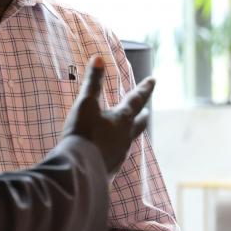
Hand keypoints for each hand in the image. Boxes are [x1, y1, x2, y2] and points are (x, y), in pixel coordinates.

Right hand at [62, 55, 154, 174]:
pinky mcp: (111, 169)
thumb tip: (99, 59)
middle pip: (139, 123)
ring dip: (129, 132)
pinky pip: (117, 155)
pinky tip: (108, 152)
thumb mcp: (85, 104)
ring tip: (125, 130)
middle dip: (142, 114)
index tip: (153, 79)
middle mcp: (126, 137)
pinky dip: (115, 148)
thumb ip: (93, 82)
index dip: (145, 88)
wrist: (77, 171)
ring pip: (129, 140)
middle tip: (146, 110)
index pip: (137, 99)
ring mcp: (120, 155)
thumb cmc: (82, 133)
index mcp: (122, 120)